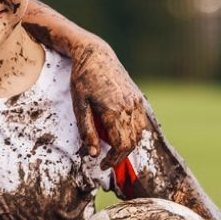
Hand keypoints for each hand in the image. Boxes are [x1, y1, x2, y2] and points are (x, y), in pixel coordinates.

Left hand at [69, 41, 147, 169]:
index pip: (121, 146)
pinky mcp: (138, 97)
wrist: (95, 54)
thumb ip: (87, 131)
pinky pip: (141, 122)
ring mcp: (136, 102)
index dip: (113, 160)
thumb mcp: (79, 106)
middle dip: (120, 156)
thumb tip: (93, 153)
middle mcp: (129, 107)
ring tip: (112, 148)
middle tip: (106, 161)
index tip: (102, 165)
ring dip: (128, 145)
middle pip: (131, 143)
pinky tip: (121, 133)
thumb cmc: (82, 79)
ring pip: (139, 134)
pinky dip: (134, 133)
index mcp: (113, 111)